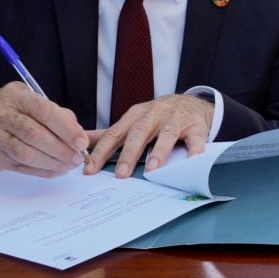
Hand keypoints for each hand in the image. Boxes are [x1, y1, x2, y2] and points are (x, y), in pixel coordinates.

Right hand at [0, 82, 89, 176]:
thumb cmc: (13, 109)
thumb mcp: (33, 100)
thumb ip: (57, 114)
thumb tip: (78, 134)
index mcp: (17, 96)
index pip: (44, 111)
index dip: (66, 129)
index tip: (82, 142)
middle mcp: (1, 114)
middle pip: (34, 135)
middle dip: (61, 149)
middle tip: (77, 158)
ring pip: (25, 154)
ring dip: (51, 163)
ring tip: (68, 165)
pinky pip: (19, 166)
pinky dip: (40, 170)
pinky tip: (54, 170)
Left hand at [85, 93, 214, 177]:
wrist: (193, 104)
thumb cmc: (159, 116)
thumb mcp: (134, 120)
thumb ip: (111, 133)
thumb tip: (82, 140)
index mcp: (136, 115)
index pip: (115, 133)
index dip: (102, 151)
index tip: (90, 170)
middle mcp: (155, 114)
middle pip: (139, 132)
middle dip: (129, 153)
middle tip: (121, 174)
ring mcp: (176, 119)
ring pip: (166, 134)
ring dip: (158, 152)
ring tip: (152, 170)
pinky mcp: (196, 125)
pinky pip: (196, 138)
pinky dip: (195, 150)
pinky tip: (192, 162)